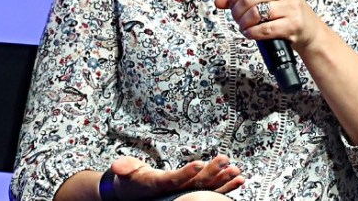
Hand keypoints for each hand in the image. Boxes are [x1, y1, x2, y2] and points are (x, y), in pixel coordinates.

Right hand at [107, 154, 243, 199]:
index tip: (199, 163)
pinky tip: (240, 179)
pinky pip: (212, 192)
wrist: (134, 196)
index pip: (173, 181)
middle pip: (194, 185)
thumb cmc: (130, 181)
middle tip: (225, 161)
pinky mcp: (192, 194)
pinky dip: (226, 187)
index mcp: (157, 185)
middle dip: (211, 174)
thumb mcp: (124, 173)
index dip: (186, 174)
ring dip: (223, 182)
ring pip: (206, 190)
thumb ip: (124, 168)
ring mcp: (184, 195)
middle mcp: (173, 193)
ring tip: (237, 172)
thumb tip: (117, 166)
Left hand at [214, 0, 324, 52]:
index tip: (232, 4)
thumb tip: (219, 1)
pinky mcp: (293, 24)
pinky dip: (252, 33)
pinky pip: (264, 29)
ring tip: (244, 26)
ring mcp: (291, 6)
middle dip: (236, 12)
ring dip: (243, 23)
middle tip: (237, 18)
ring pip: (255, 13)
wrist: (309, 30)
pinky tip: (251, 33)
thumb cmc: (286, 11)